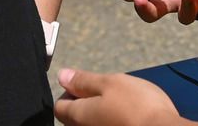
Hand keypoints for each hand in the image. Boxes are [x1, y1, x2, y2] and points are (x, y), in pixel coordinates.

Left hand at [55, 68, 181, 125]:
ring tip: (121, 106)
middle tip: (109, 94)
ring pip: (91, 123)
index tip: (89, 84)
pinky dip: (112, 121)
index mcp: (78, 117)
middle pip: (73, 118)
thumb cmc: (137, 106)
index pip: (60, 106)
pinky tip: (128, 118)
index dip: (70, 91)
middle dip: (86, 103)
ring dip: (101, 113)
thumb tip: (62, 76)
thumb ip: (83, 80)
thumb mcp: (110, 83)